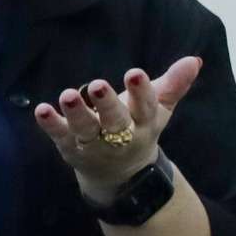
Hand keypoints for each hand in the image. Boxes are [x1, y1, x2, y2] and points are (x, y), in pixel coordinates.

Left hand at [34, 58, 201, 203]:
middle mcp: (120, 135)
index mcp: (144, 122)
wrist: (121, 174)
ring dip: (76, 113)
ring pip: (86, 129)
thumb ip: (174, 85)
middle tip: (98, 85)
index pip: (146, 106)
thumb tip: (194, 60)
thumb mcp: (158, 109)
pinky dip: (51, 124)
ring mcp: (94, 143)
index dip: (141, 91)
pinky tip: (41, 110)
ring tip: (67, 95)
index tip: (135, 73)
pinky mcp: (71, 147)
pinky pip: (60, 135)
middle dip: (107, 103)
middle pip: (115, 121)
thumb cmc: (139, 129)